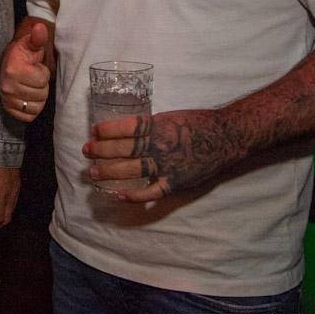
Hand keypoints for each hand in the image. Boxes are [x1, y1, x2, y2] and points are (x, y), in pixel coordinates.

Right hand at [0, 22, 49, 120]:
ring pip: (37, 106)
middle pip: (41, 94)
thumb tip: (40, 27)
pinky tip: (27, 98)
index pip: (42, 79)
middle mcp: (8, 87)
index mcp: (13, 69)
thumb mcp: (30, 44)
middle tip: (32, 78)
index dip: (43, 73)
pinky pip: (30, 116)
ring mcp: (7, 100)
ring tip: (30, 87)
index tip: (34, 67)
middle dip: (41, 86)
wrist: (7, 66)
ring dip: (38, 97)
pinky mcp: (9, 110)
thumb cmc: (22, 56)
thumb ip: (37, 37)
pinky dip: (32, 109)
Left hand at [84, 109, 242, 201]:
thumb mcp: (171, 117)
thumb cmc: (199, 123)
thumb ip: (151, 125)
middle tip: (87, 152)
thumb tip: (126, 129)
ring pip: (132, 169)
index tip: (94, 131)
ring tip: (93, 173)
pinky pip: (152, 192)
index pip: (127, 127)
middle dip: (102, 151)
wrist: (227, 137)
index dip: (108, 130)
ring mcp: (168, 165)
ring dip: (110, 171)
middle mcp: (160, 145)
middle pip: (124, 149)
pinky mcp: (176, 182)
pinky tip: (120, 195)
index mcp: (158, 126)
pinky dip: (136, 196)